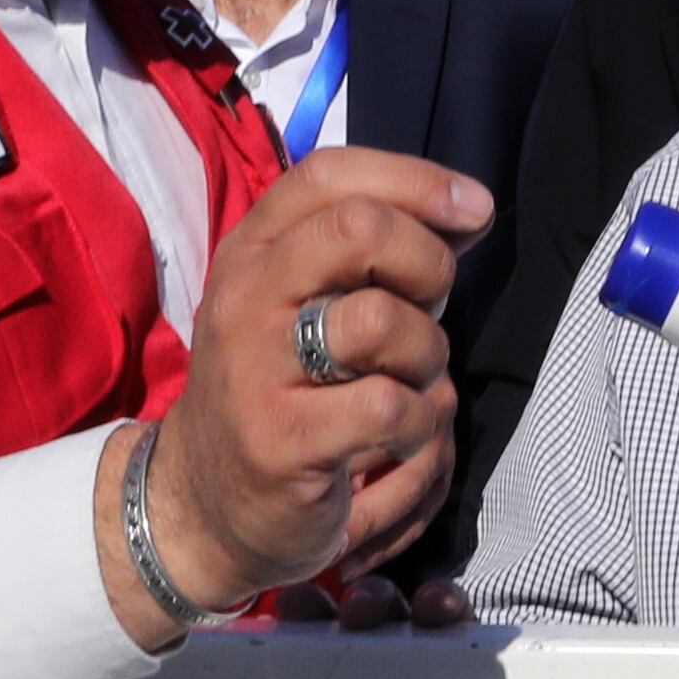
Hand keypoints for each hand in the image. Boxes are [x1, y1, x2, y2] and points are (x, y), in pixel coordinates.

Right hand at [98, 148, 490, 644]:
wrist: (204, 505)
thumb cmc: (284, 390)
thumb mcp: (309, 303)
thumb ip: (378, 254)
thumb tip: (471, 209)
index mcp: (252, 250)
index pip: (329, 173)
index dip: (415, 180)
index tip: (473, 209)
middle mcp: (245, 297)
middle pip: (359, 228)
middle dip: (426, 262)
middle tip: (432, 307)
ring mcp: (257, 369)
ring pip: (382, 320)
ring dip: (427, 352)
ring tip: (410, 380)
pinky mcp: (282, 441)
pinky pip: (387, 407)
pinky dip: (420, 421)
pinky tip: (400, 436)